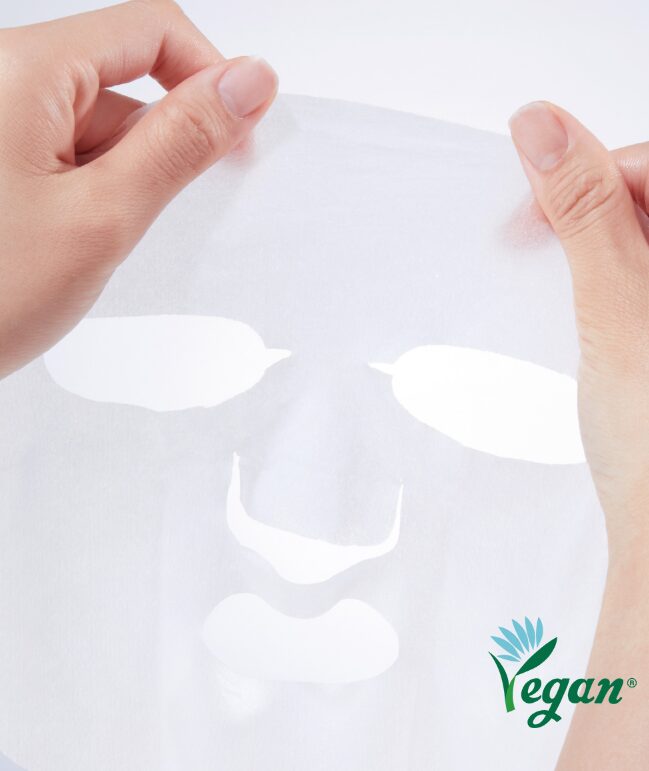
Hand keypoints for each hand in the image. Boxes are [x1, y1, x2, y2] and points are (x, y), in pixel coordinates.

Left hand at [0, 0, 276, 377]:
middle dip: (162, 144)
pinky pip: (67, 154)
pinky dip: (94, 190)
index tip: (243, 136)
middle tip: (159, 212)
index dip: (210, 77)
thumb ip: (180, 143)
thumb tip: (247, 83)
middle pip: (123, 80)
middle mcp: (4, 82)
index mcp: (24, 71)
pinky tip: (78, 239)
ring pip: (98, 125)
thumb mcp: (102, 216)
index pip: (149, 31)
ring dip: (126, 177)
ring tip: (97, 239)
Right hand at [510, 103, 648, 767]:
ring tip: (558, 284)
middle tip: (531, 245)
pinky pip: (636, 277)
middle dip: (586, 213)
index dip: (589, 175)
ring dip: (590, 247)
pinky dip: (602, 279)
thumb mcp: (615, 303)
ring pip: (638, 239)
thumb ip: (584, 208)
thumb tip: (542, 124)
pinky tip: (580, 304)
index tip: (529, 212)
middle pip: (646, 201)